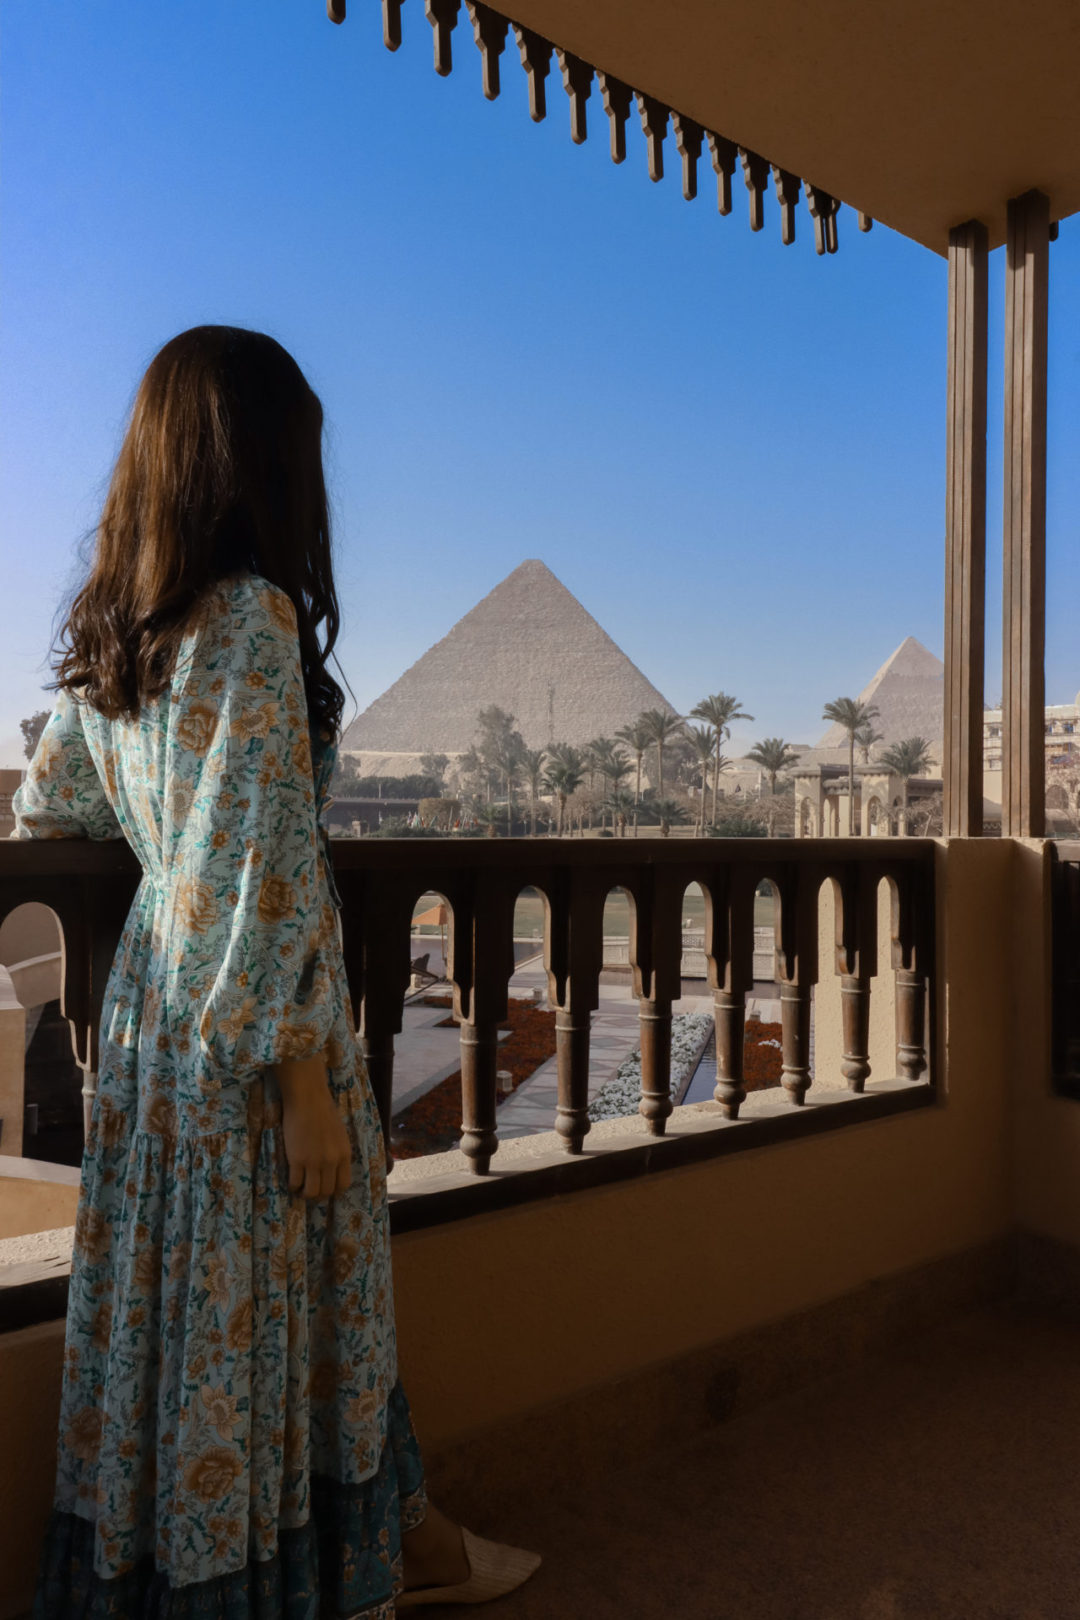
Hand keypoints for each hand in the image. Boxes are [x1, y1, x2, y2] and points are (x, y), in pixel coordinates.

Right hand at [276, 1055, 351, 1198]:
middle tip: (309, 1190)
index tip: (325, 1189)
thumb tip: (332, 1168)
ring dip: (304, 1194)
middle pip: (327, 1191)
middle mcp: (332, 1161)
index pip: (343, 1185)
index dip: (333, 1191)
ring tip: (300, 1188)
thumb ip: (337, 1152)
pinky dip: (292, 1185)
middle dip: (318, 1196)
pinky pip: (295, 1183)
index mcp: (345, 1154)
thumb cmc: (323, 1110)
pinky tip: (291, 1180)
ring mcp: (314, 1162)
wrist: (308, 1098)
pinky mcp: (297, 1159)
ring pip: (311, 1193)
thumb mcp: (339, 1134)